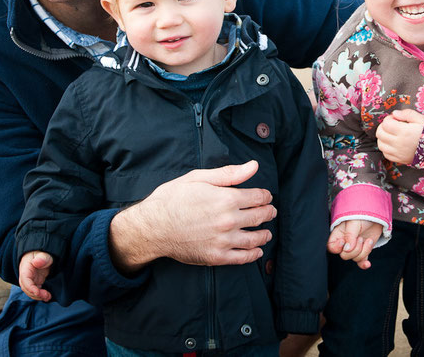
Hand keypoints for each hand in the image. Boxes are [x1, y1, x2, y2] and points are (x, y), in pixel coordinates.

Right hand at [18, 250, 52, 301]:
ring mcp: (31, 279)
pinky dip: (40, 295)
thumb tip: (37, 262)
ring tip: (48, 297)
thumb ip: (42, 258)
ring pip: (30, 291)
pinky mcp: (36, 281)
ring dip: (38, 296)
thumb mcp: (43, 253)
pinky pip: (35, 290)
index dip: (30, 288)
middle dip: (35, 294)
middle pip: (26, 288)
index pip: (25, 280)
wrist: (42, 252)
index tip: (38, 293)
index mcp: (25, 268)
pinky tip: (47, 296)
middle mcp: (26, 275)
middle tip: (46, 296)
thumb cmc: (42, 251)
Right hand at [109, 161, 276, 272]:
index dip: (265, 196)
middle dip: (268, 213)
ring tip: (267, 233)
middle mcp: (229, 220)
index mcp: (226, 199)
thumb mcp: (199, 178)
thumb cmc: (172, 199)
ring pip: (254, 239)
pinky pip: (242, 258)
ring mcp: (223, 241)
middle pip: (259, 217)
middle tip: (271, 212)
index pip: (258, 197)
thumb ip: (229, 173)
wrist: (152, 227)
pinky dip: (253, 255)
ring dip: (264, 235)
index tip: (266, 196)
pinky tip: (257, 251)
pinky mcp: (216, 257)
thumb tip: (254, 166)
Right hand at [327, 219, 382, 268]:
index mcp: (338, 235)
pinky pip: (361, 262)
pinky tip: (368, 263)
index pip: (331, 247)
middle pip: (344, 256)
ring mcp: (355, 248)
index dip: (337, 247)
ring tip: (368, 240)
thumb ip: (349, 235)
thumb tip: (347, 249)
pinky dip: (364, 264)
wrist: (375, 216)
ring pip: (355, 258)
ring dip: (364, 251)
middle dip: (355, 249)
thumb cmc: (361, 215)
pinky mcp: (363, 251)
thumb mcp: (354, 222)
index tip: (344, 241)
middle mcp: (345, 243)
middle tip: (360, 238)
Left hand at [376, 108, 423, 164]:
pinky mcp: (400, 160)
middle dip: (383, 127)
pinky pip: (386, 154)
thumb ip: (407, 114)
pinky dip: (386, 148)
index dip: (388, 119)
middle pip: (380, 134)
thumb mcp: (421, 119)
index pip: (386, 123)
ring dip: (383, 138)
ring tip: (391, 135)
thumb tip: (394, 113)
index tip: (395, 119)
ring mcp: (398, 153)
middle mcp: (399, 143)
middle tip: (391, 125)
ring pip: (381, 145)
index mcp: (404, 131)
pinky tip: (393, 144)